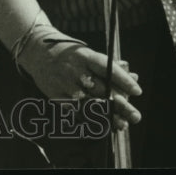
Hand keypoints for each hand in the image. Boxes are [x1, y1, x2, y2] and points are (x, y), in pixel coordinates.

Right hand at [17, 27, 142, 130]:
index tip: (137, 91)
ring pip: (89, 103)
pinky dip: (89, 118)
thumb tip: (134, 76)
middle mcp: (75, 69)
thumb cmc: (69, 55)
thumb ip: (110, 67)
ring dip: (107, 116)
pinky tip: (101, 124)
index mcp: (85, 56)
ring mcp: (64, 83)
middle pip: (101, 89)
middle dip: (120, 104)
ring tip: (122, 124)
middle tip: (135, 115)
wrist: (37, 52)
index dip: (123, 80)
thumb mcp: (88, 55)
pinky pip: (75, 110)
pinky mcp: (55, 94)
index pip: (107, 68)